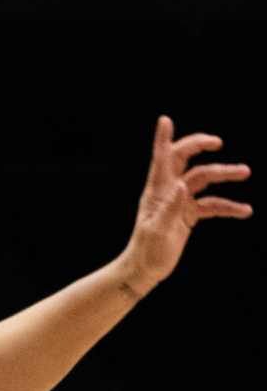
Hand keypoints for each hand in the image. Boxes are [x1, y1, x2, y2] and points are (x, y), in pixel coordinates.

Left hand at [119, 115, 250, 295]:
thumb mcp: (157, 231)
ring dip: (224, 175)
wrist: (144, 271)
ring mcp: (180, 201)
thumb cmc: (145, 252)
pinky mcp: (189, 214)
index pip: (161, 160)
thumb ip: (170, 208)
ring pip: (205, 180)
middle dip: (201, 147)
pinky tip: (245, 210)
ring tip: (246, 171)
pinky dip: (228, 207)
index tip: (165, 120)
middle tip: (218, 143)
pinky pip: (212, 205)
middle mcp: (169, 191)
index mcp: (157, 191)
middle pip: (186, 160)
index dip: (163, 139)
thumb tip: (182, 185)